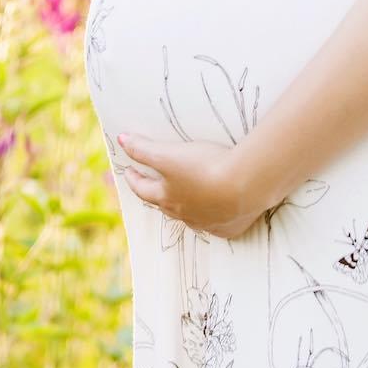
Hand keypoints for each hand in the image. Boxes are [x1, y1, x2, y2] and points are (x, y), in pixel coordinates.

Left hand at [115, 133, 266, 240]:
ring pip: (190, 217)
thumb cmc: (204, 167)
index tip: (129, 171)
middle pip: (164, 205)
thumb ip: (143, 148)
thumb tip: (121, 139)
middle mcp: (184, 215)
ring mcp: (207, 224)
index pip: (142, 189)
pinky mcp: (229, 228)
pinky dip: (214, 217)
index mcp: (167, 197)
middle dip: (157, 194)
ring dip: (185, 207)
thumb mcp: (168, 155)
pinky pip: (217, 224)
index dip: (134, 178)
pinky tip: (218, 211)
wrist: (246, 185)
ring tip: (186, 197)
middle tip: (154, 185)